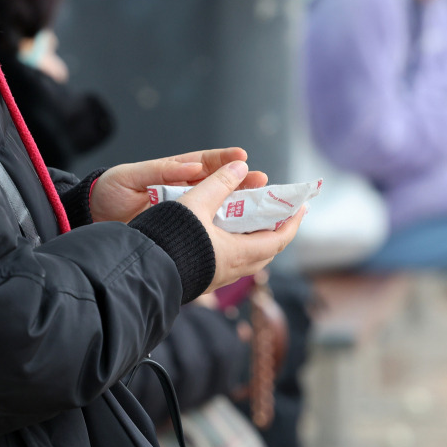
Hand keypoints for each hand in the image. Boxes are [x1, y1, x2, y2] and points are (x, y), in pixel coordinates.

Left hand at [90, 147, 267, 223]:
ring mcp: (182, 213)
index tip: (243, 159)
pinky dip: (223, 235)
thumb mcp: (130, 177)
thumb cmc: (109, 192)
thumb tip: (193, 167)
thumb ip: (160, 171)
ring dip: (239, 210)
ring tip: (261, 210)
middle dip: (243, 184)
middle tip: (263, 182)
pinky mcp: (179, 233)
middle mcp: (182, 191)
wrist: (90, 220)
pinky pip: (205, 233)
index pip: (205, 163)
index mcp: (173, 172)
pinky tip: (240, 240)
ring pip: (217, 210)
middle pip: (218, 186)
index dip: (226, 160)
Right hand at [178, 160, 306, 293]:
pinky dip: (238, 247)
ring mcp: (218, 277)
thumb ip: (218, 183)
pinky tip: (226, 235)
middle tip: (278, 212)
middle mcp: (233, 269)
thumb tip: (239, 166)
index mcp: (239, 253)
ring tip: (253, 221)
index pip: (279, 239)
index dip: (293, 222)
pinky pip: (231, 263)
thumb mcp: (196, 202)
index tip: (301, 207)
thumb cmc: (172, 237)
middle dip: (276, 230)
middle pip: (266, 250)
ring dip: (256, 239)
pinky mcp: (203, 280)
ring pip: (248, 259)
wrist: (144, 271)